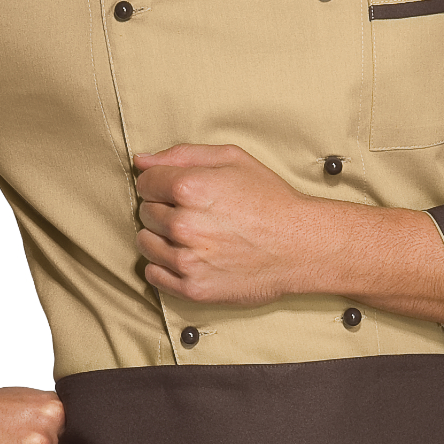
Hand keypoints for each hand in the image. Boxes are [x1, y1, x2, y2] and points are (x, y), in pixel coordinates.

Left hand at [132, 143, 443, 327]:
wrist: (301, 245)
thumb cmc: (270, 199)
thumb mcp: (232, 159)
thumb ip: (182, 155)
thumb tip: (141, 161)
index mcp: (189, 188)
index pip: (145, 184)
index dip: (159, 184)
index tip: (177, 191)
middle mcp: (183, 225)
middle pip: (145, 213)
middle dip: (163, 209)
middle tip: (194, 213)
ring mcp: (186, 260)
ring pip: (145, 244)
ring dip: (160, 238)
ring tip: (192, 235)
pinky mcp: (192, 288)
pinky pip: (154, 275)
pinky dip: (164, 266)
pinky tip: (188, 256)